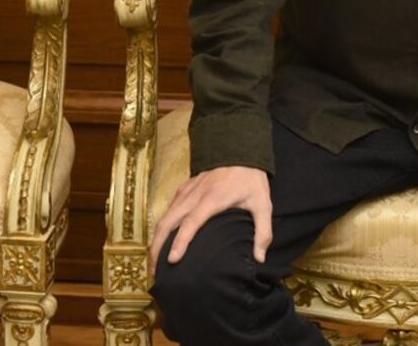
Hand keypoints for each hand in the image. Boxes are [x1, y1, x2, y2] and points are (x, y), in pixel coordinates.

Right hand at [150, 166, 270, 266]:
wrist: (240, 148)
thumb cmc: (250, 178)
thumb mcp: (263, 204)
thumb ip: (263, 232)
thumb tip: (260, 259)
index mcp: (212, 200)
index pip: (190, 223)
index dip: (180, 242)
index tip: (171, 260)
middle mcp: (195, 195)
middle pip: (169, 220)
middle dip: (157, 244)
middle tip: (154, 269)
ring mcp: (189, 189)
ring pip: (167, 214)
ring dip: (157, 235)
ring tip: (154, 258)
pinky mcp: (187, 185)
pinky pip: (171, 205)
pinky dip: (164, 222)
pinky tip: (164, 235)